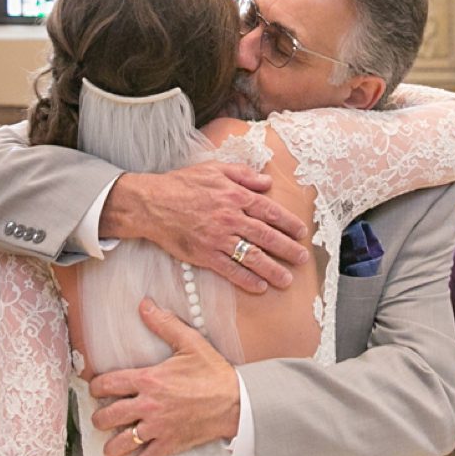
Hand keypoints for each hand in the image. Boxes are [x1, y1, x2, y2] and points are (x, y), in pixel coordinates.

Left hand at [89, 299, 239, 455]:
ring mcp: (157, 428)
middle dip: (100, 417)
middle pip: (109, 416)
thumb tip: (144, 304)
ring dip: (111, 445)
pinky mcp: (169, 445)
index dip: (96, 386)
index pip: (109, 384)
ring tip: (109, 446)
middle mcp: (148, 406)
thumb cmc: (213, 372)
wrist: (237, 401)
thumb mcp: (190, 343)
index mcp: (149, 380)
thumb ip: (164, 324)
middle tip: (101, 417)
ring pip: (122, 441)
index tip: (95, 388)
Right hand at [101, 164, 310, 294]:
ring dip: (273, 269)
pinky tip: (260, 287)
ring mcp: (218, 238)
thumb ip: (243, 174)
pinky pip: (231, 270)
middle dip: (288, 249)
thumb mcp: (215, 169)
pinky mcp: (205, 255)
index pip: (270, 211)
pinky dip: (247, 280)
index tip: (301, 232)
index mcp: (236, 195)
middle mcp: (231, 218)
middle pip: (267, 236)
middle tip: (303, 258)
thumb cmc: (182, 184)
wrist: (152, 203)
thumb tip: (266, 182)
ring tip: (287, 279)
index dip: (288, 223)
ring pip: (253, 256)